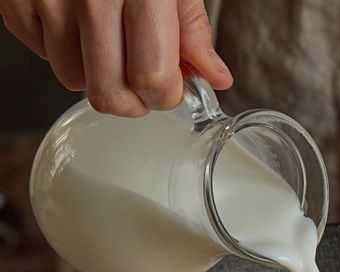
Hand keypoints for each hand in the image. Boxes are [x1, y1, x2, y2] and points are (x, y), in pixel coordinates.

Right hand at [0, 0, 232, 116]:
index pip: (151, 78)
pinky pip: (41, 54)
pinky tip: (75, 21)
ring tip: (106, 38)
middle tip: (140, 79)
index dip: (164, 95)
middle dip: (131, 99)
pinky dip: (62, 47)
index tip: (169, 87)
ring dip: (94, 72)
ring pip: (73, 79)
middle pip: (109, 94)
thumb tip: (215, 77)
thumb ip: (192, 29)